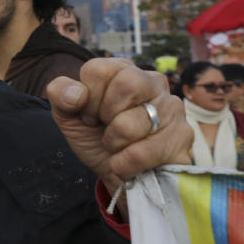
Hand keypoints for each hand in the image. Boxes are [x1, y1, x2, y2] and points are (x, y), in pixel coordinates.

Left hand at [47, 58, 192, 197]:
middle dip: (105, 114)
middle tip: (105, 126)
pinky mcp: (182, 136)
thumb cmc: (95, 137)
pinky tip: (127, 163)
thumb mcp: (68, 116)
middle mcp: (152, 82)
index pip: (98, 69)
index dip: (87, 97)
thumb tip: (76, 94)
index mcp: (122, 71)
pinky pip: (144, 152)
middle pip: (127, 83)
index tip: (89, 113)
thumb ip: (60, 94)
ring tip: (117, 145)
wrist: (117, 174)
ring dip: (113, 143)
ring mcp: (172, 107)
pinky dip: (125, 163)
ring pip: (133, 122)